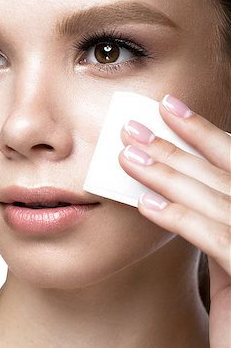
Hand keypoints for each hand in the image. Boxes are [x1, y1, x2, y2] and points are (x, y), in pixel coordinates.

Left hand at [119, 94, 230, 347]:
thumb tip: (184, 205)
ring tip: (127, 155)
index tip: (169, 108)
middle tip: (132, 126)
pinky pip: (213, 239)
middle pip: (221, 173)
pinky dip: (179, 217)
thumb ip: (217, 234)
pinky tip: (145, 203)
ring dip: (168, 174)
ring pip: (214, 199)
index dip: (202, 132)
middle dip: (175, 146)